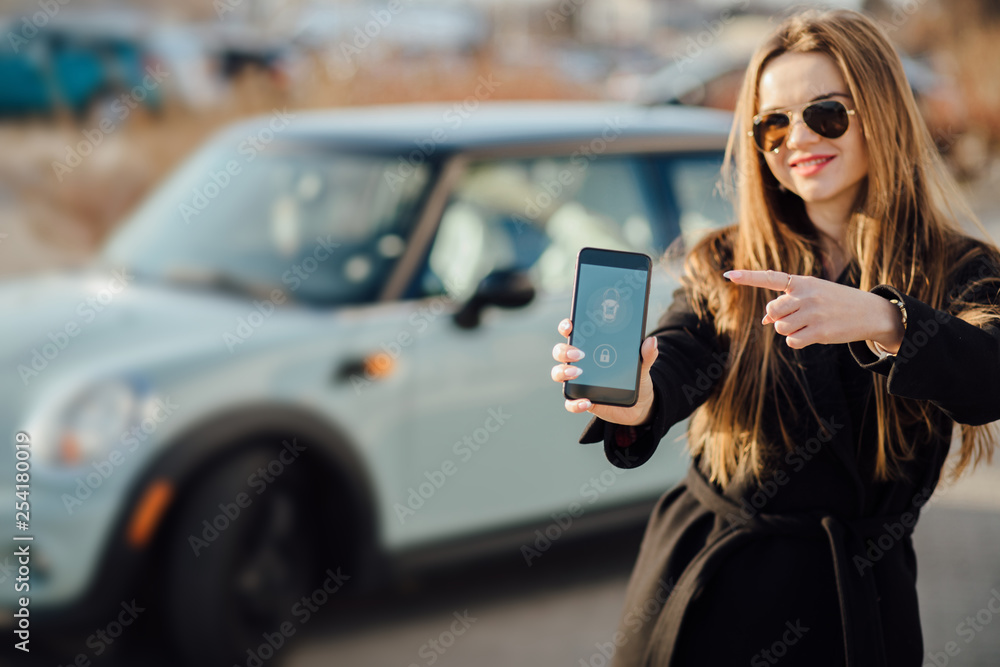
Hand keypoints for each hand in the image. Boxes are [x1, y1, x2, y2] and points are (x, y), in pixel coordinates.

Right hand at [551, 318, 658, 425]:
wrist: (639, 404)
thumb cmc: (635, 378)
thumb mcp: (642, 365)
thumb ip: (646, 354)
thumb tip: (651, 341)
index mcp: (591, 347)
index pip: (572, 332)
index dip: (567, 326)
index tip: (571, 325)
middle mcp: (580, 362)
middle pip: (560, 351)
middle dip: (564, 350)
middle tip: (579, 353)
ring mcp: (578, 381)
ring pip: (558, 373)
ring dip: (563, 372)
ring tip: (579, 372)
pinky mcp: (581, 399)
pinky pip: (570, 402)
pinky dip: (575, 403)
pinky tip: (587, 402)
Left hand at [723, 269, 904, 350]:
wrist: (870, 312)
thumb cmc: (835, 302)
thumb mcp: (812, 296)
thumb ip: (788, 303)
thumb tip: (765, 320)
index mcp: (802, 282)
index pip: (770, 278)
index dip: (748, 277)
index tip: (727, 275)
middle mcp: (806, 295)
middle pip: (772, 310)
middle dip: (778, 317)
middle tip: (796, 316)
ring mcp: (813, 313)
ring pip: (780, 328)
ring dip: (789, 330)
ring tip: (808, 324)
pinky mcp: (820, 331)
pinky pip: (792, 341)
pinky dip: (797, 341)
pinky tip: (812, 334)